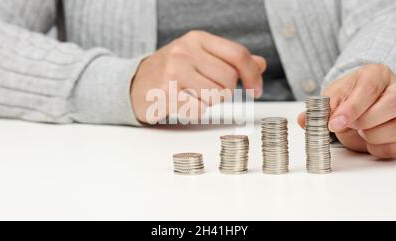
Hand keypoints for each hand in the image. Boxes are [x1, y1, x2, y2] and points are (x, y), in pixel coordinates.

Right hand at [131, 30, 265, 123]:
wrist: (135, 84)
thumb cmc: (172, 71)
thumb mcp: (200, 57)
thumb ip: (230, 60)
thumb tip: (261, 64)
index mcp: (197, 39)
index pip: (238, 54)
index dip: (253, 75)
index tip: (256, 90)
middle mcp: (185, 51)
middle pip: (229, 79)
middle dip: (225, 91)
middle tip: (208, 91)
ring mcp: (173, 71)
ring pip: (216, 96)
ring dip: (209, 102)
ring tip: (192, 95)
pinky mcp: (165, 93)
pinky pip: (199, 110)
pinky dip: (196, 112)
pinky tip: (183, 104)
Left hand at [298, 64, 395, 158]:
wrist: (358, 106)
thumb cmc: (347, 97)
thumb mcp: (332, 97)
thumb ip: (319, 108)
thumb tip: (304, 119)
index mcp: (376, 74)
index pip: (369, 88)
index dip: (352, 108)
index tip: (335, 123)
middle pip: (392, 104)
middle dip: (364, 120)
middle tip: (346, 126)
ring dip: (370, 134)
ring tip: (358, 129)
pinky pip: (394, 146)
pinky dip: (376, 147)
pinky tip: (366, 139)